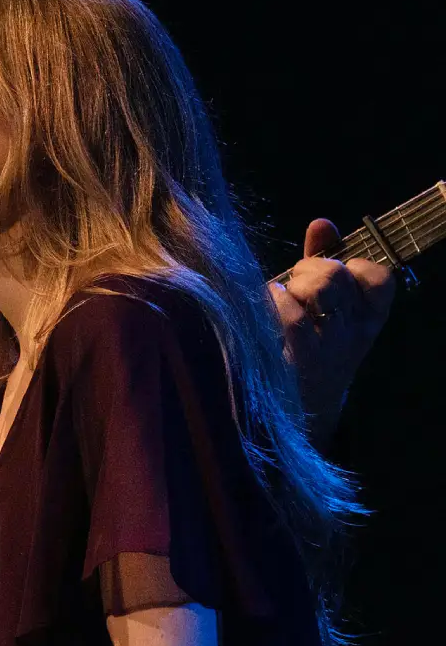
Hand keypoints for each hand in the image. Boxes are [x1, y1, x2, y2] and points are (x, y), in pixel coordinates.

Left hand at [270, 218, 394, 443]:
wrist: (293, 421)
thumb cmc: (304, 352)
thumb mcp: (323, 311)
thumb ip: (323, 263)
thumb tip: (323, 224)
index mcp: (366, 320)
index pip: (378, 276)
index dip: (352, 263)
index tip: (332, 272)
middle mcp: (350, 336)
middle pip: (336, 276)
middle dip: (309, 269)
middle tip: (296, 286)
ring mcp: (325, 352)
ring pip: (317, 290)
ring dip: (292, 285)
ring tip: (281, 299)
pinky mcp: (295, 367)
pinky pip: (291, 318)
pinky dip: (276, 302)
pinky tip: (266, 305)